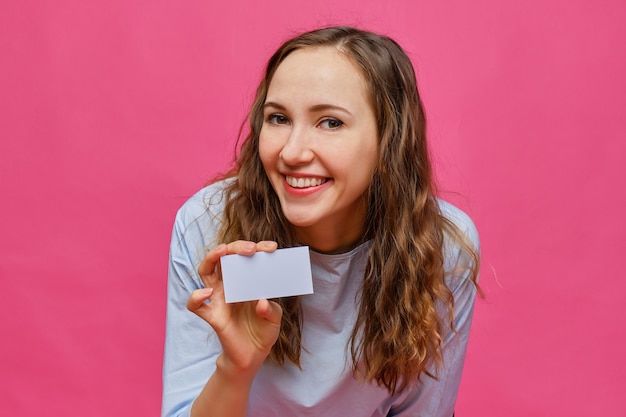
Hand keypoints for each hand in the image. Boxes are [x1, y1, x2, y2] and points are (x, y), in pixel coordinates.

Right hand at [186, 240, 282, 373]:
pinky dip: (196, 297)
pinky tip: (207, 293)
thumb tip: (261, 302)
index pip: (246, 259)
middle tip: (250, 248)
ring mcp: (219, 299)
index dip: (258, 249)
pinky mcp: (213, 316)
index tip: (272, 248)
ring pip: (205, 271)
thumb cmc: (263, 332)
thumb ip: (271, 310)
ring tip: (223, 251)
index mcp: (245, 282)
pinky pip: (196, 305)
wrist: (253, 356)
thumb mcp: (274, 318)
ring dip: (211, 257)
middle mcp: (229, 286)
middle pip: (224, 258)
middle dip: (235, 247)